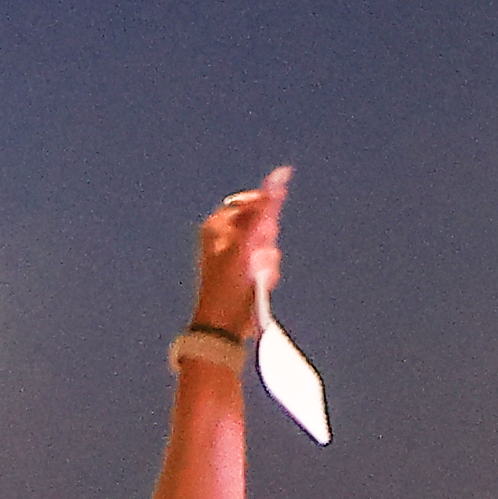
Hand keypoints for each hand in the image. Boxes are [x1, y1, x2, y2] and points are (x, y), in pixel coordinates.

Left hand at [189, 166, 289, 342]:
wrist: (224, 324)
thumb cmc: (227, 284)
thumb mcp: (245, 242)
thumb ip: (264, 208)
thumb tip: (280, 174)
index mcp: (217, 224)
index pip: (253, 202)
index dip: (264, 215)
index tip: (263, 231)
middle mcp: (227, 236)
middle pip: (265, 223)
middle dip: (266, 242)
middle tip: (254, 258)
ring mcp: (239, 254)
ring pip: (269, 245)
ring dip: (268, 261)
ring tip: (255, 275)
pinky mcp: (248, 270)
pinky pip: (269, 262)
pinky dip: (268, 273)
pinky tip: (260, 284)